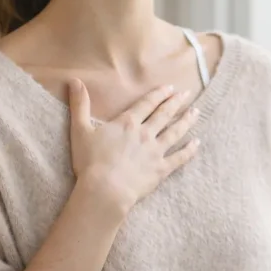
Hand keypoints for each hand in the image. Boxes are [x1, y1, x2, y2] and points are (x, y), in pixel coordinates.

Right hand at [67, 80, 199, 216]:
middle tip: (187, 94)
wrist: (105, 189)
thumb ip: (79, 105)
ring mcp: (155, 151)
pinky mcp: (161, 169)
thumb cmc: (91, 161)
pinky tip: (197, 143)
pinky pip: (179, 158)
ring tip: (196, 112)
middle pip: (164, 114)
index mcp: (128, 123)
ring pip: (175, 132)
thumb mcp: (80, 130)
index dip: (159, 94)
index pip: (147, 104)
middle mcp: (145, 133)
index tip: (171, 87)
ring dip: (186, 121)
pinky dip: (189, 150)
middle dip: (176, 103)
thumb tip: (74, 80)